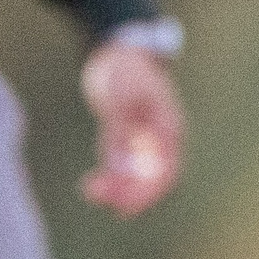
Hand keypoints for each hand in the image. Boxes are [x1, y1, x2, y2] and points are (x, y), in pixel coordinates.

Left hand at [80, 38, 184, 216]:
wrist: (119, 51)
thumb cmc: (126, 68)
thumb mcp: (122, 95)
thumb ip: (120, 130)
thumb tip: (120, 167)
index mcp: (168, 129)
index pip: (166, 172)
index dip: (149, 193)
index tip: (128, 207)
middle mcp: (159, 141)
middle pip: (151, 180)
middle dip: (130, 195)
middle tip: (106, 203)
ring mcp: (143, 141)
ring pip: (135, 178)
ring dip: (117, 190)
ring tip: (90, 192)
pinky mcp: (125, 140)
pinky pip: (120, 168)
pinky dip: (109, 179)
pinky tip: (91, 185)